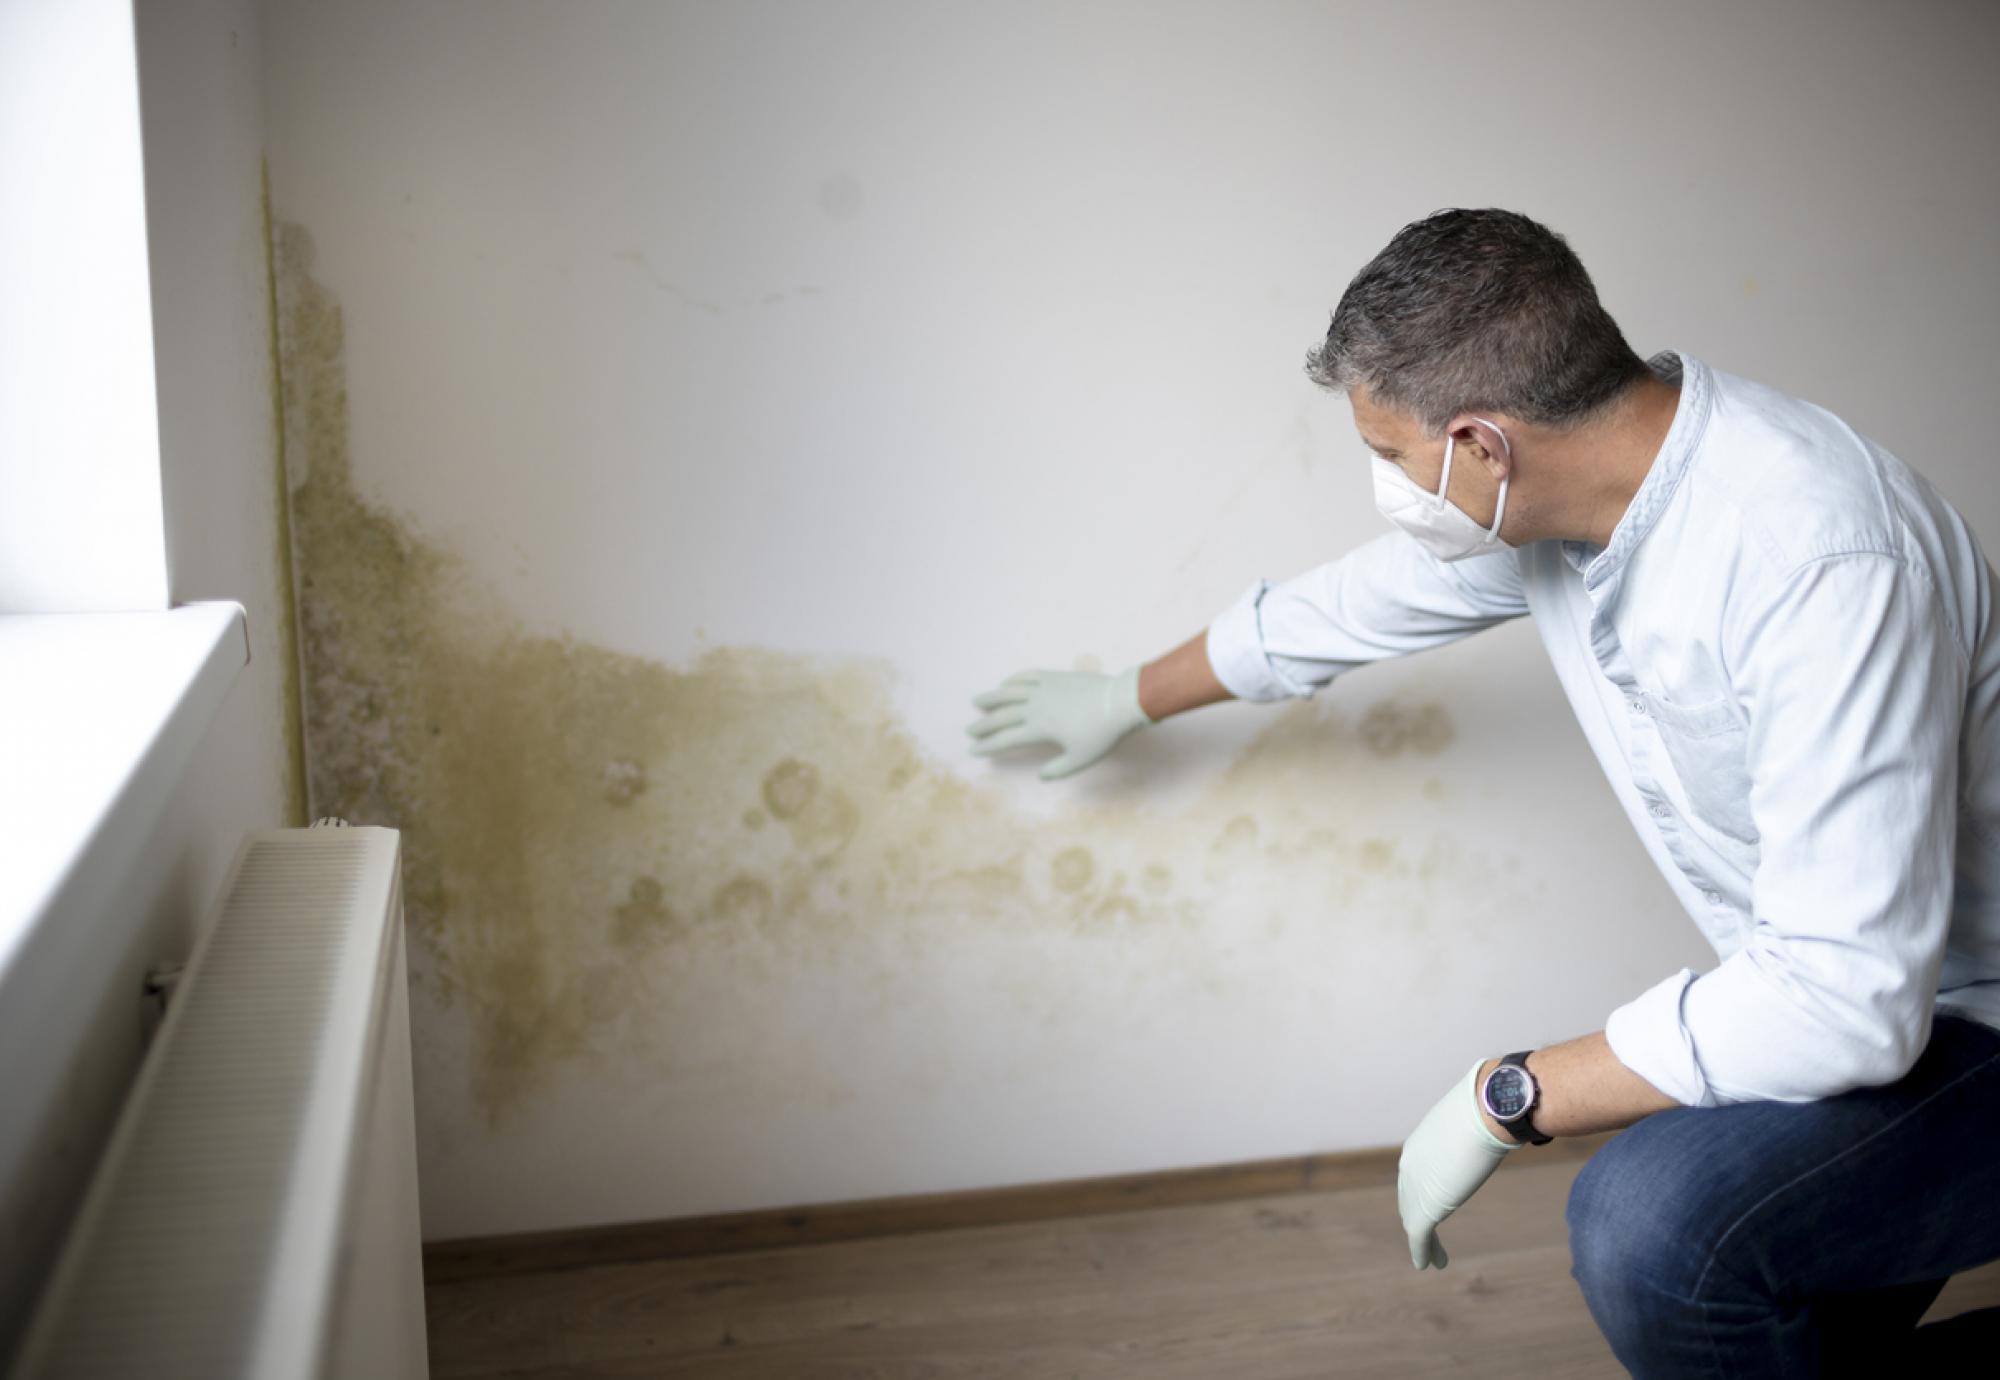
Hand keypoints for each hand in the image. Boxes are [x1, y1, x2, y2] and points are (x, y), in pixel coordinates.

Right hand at [965, 665, 1151, 779]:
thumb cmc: (1102, 734)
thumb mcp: (1081, 759)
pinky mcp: (1054, 677)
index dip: (988, 745)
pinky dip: (1014, 680)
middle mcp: (1036, 707)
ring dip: (992, 698)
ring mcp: (1044, 689)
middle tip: (969, 731)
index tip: (974, 750)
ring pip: (1010, 692)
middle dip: (984, 725)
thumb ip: (1059, 770)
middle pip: (1002, 716)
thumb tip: (1040, 775)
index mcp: (1040, 728)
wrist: (1120, 702)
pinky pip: (1028, 676)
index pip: (1006, 738)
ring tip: (977, 702)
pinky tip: (1005, 683)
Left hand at [1397, 1057, 1517, 1269]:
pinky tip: (1428, 1264)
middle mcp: (1411, 1163)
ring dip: (1422, 1239)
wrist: (1488, 1110)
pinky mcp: (1426, 1207)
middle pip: (1408, 1196)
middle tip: (1424, 1234)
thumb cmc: (1492, 1105)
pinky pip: (1420, 1236)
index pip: (1416, 1172)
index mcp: (1422, 1142)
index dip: (1420, 1189)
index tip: (1429, 1201)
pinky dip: (1423, 1252)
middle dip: (1415, 1215)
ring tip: (1430, 1257)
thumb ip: (1489, 1120)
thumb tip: (1514, 1110)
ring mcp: (1415, 1186)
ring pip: (1414, 1218)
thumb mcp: (1484, 1112)